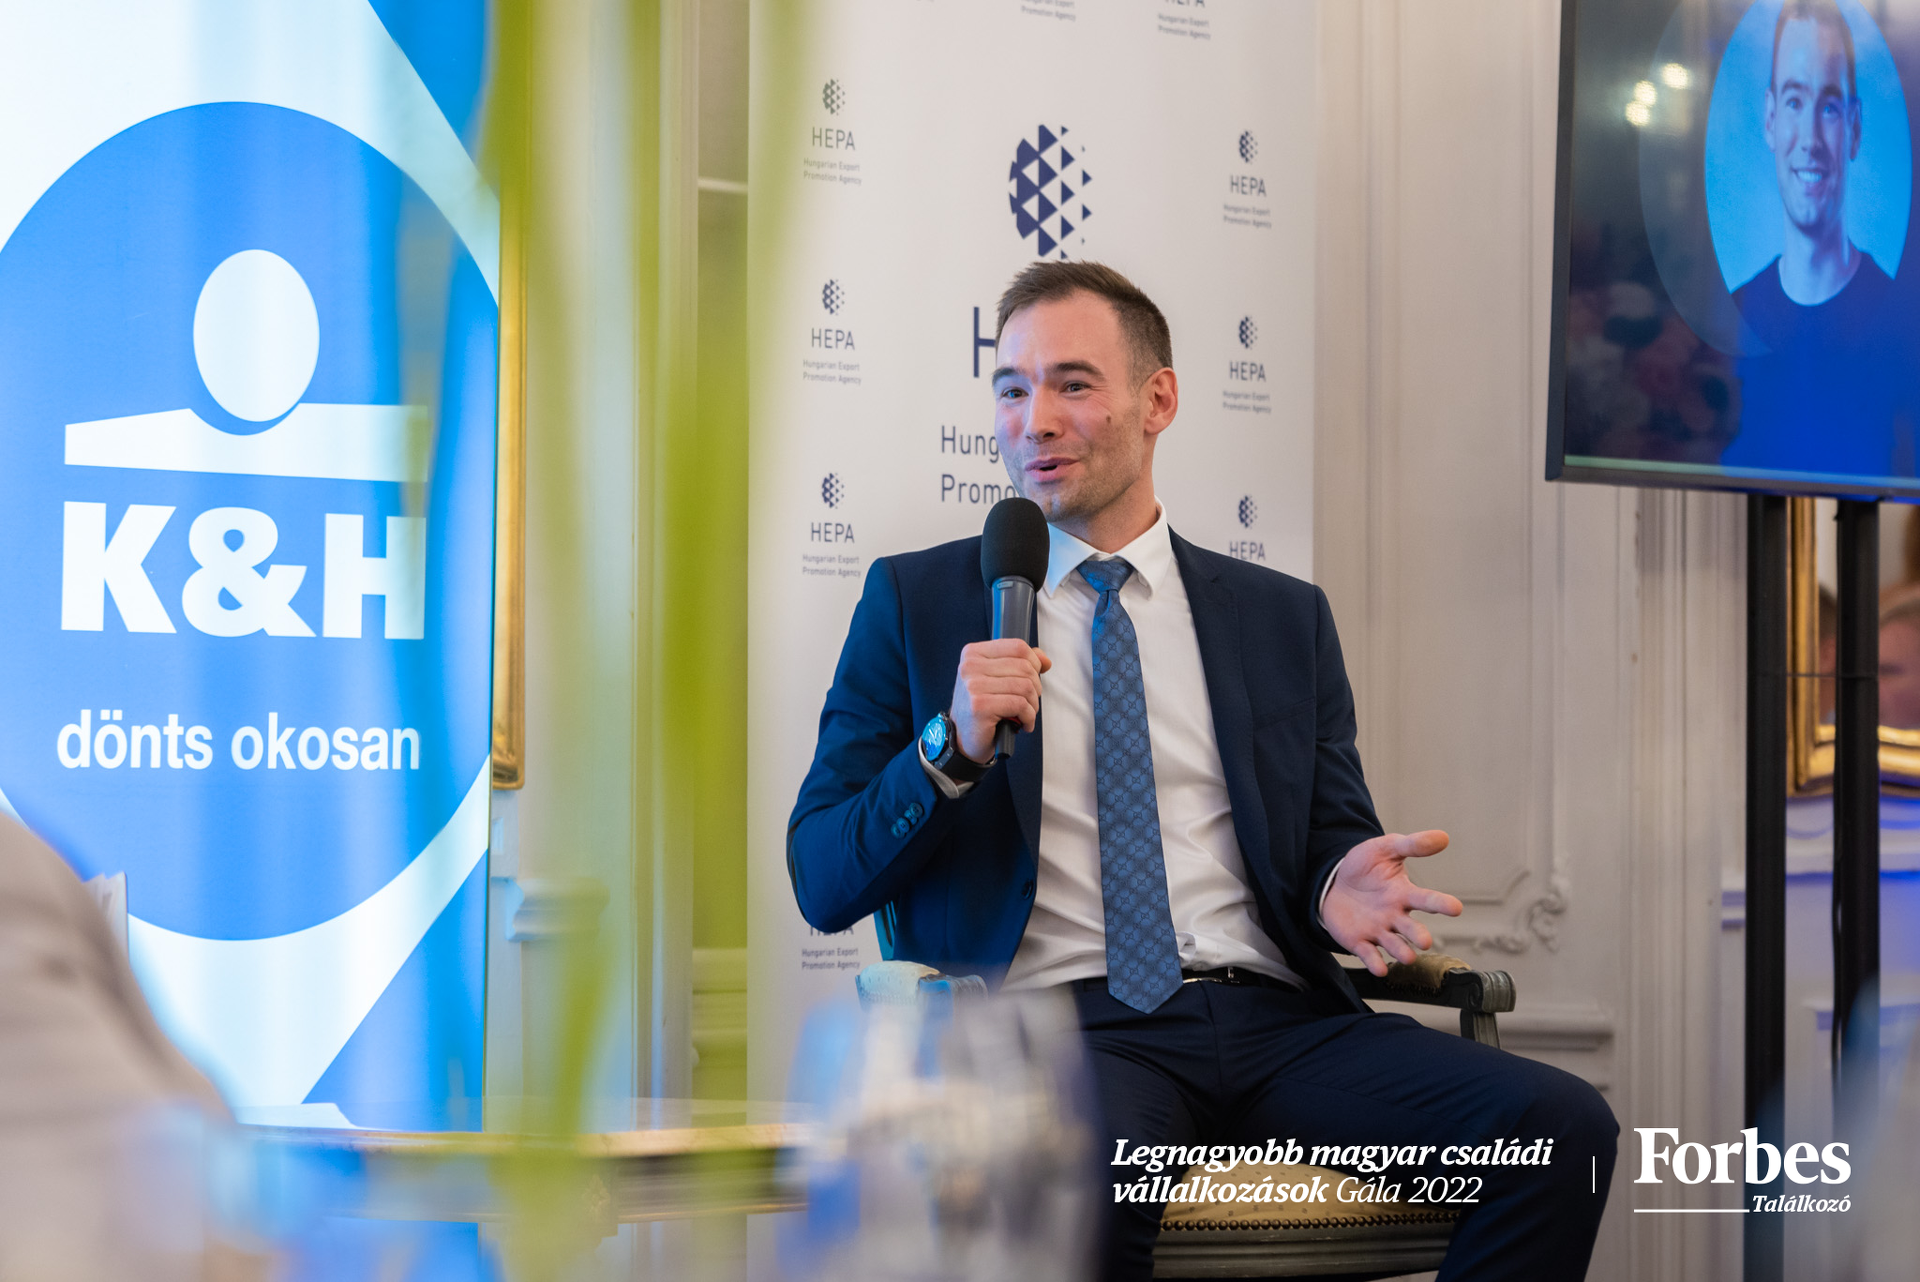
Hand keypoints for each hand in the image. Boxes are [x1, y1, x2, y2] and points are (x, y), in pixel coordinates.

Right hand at [950, 639, 1051, 761]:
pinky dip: (1028, 717)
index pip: (1017, 646)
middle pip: (1024, 667)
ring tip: (1025, 714)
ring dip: (1033, 705)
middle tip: (1028, 703)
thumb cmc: (982, 709)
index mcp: (973, 654)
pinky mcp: (980, 706)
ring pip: (1025, 686)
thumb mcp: (999, 679)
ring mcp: (973, 686)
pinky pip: (1020, 705)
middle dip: (1035, 688)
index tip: (1032, 680)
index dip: (1034, 663)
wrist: (963, 739)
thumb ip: (1021, 663)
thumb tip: (1045, 660)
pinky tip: (1023, 724)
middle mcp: (970, 666)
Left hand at [1321, 830, 1462, 976]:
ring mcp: (1378, 930)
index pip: (1427, 899)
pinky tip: (1380, 968)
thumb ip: (1412, 845)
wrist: (1333, 882)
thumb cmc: (1365, 866)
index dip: (1441, 904)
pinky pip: (1369, 955)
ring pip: (1394, 945)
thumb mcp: (1385, 849)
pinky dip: (1375, 963)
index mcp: (1404, 893)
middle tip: (1424, 940)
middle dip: (1418, 935)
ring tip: (1407, 956)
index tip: (1456, 908)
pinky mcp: (1360, 941)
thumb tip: (1442, 837)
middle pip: (1411, 928)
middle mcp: (1396, 915)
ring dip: (1401, 952)